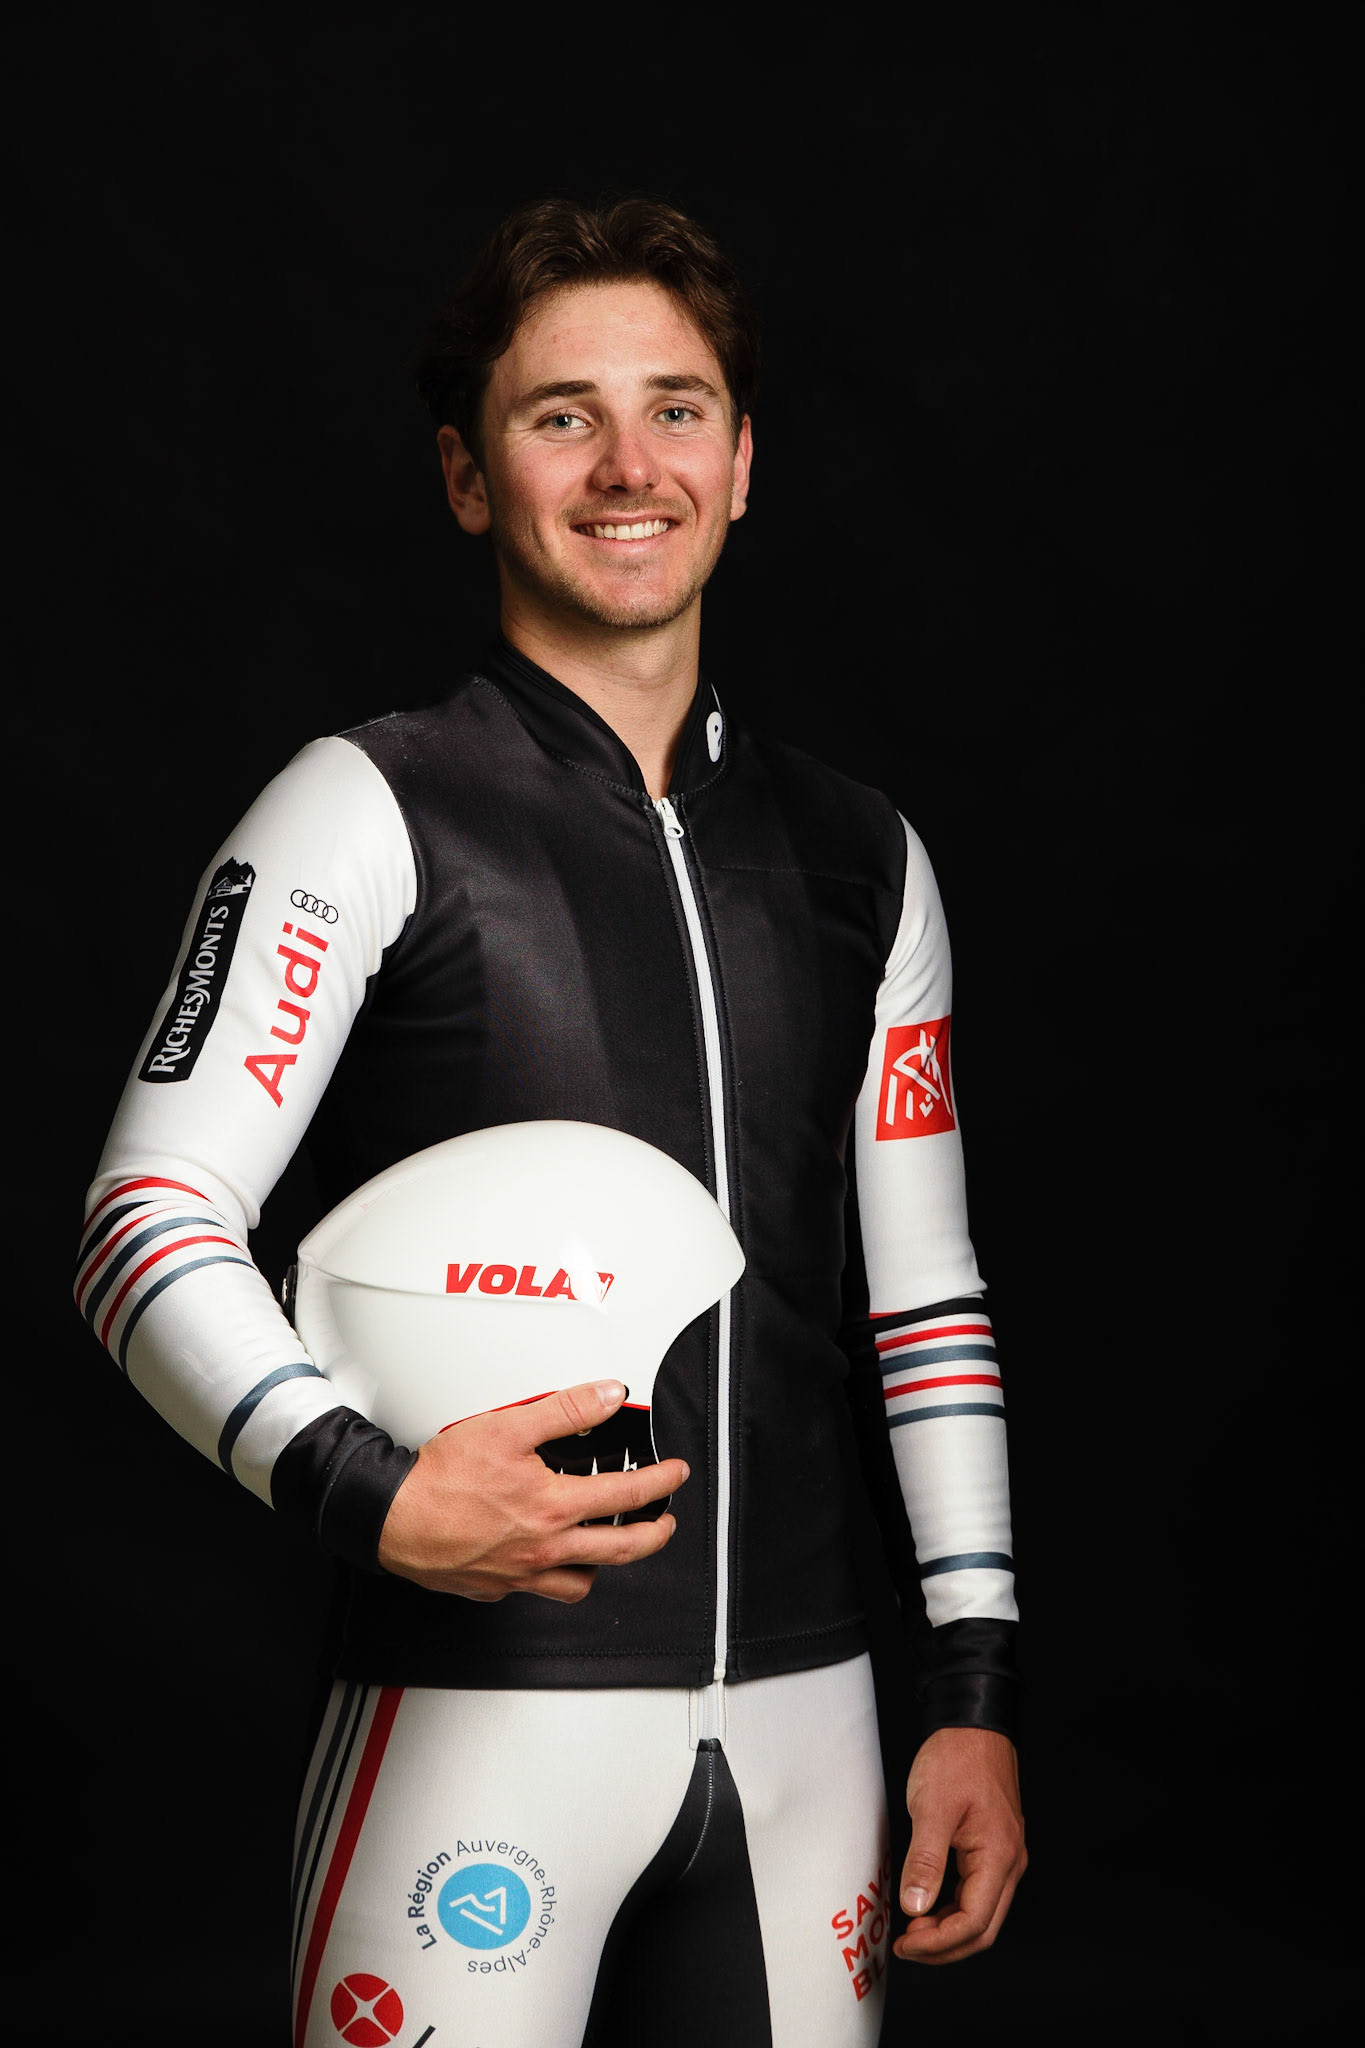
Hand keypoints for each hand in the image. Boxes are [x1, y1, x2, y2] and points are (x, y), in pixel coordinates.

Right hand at [377, 1379, 686, 1602]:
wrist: (392, 1517)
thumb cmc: (441, 1478)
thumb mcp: (508, 1427)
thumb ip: (565, 1410)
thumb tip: (607, 1396)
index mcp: (553, 1507)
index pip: (628, 1497)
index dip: (660, 1482)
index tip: (675, 1475)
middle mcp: (544, 1548)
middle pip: (621, 1551)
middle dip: (655, 1536)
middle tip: (667, 1522)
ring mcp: (521, 1573)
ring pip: (581, 1582)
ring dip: (604, 1563)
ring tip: (610, 1544)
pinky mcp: (496, 1587)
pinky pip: (539, 1590)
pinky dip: (555, 1576)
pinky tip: (551, 1558)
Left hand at [895, 1726, 1026, 1963]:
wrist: (973, 1723)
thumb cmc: (957, 1757)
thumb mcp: (932, 1807)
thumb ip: (925, 1860)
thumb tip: (915, 1908)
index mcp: (999, 1856)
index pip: (973, 1922)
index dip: (938, 1943)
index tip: (906, 1943)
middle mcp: (1010, 1862)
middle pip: (983, 1928)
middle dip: (945, 1946)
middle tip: (907, 1946)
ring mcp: (1005, 1855)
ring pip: (983, 1914)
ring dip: (949, 1930)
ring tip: (913, 1930)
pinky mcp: (995, 1847)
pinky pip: (979, 1892)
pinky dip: (954, 1908)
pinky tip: (930, 1906)